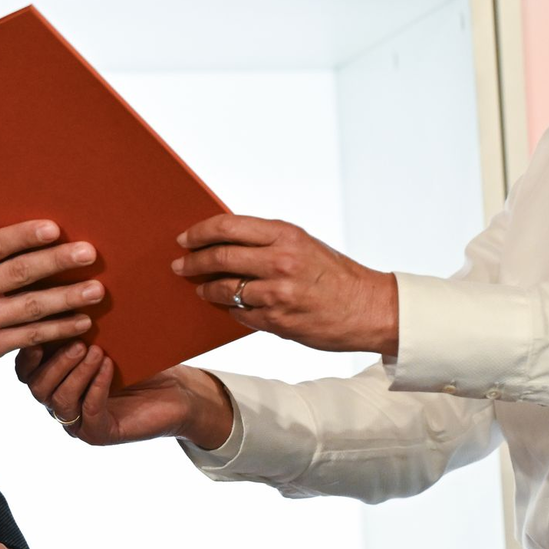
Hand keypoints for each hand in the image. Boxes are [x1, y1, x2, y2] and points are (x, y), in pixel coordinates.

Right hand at [0, 220, 104, 407]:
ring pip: (31, 307)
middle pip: (19, 273)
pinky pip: (30, 337)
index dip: (25, 235)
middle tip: (88, 253)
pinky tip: (81, 322)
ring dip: (68, 298)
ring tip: (96, 290)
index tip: (54, 228)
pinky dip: (59, 329)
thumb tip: (19, 237)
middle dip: (58, 261)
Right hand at [15, 344, 235, 450]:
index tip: (38, 328)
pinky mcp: (99, 434)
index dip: (27, 352)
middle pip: (37, 387)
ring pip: (59, 402)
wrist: (177, 390)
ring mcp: (77, 422)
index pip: (26, 369)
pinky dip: (96, 387)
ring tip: (95, 351)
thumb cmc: (138, 360)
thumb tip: (68, 282)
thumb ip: (81, 323)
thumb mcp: (106, 337)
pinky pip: (88, 414)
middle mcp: (59, 401)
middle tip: (77, 341)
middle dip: (55, 362)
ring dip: (76, 373)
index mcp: (55, 377)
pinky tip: (107, 367)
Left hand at [171, 214, 398, 354]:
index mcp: (285, 235)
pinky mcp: (278, 322)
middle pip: (219, 257)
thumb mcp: (303, 244)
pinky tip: (229, 306)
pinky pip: (240, 314)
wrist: (368, 308)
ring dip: (206, 289)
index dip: (200, 232)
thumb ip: (266, 241)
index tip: (184, 238)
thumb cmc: (334, 274)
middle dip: (192, 262)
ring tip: (200, 288)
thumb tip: (223, 240)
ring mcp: (277, 294)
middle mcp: (280, 261)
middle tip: (180, 265)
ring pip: (224, 289)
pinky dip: (231, 309)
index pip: (228, 226)